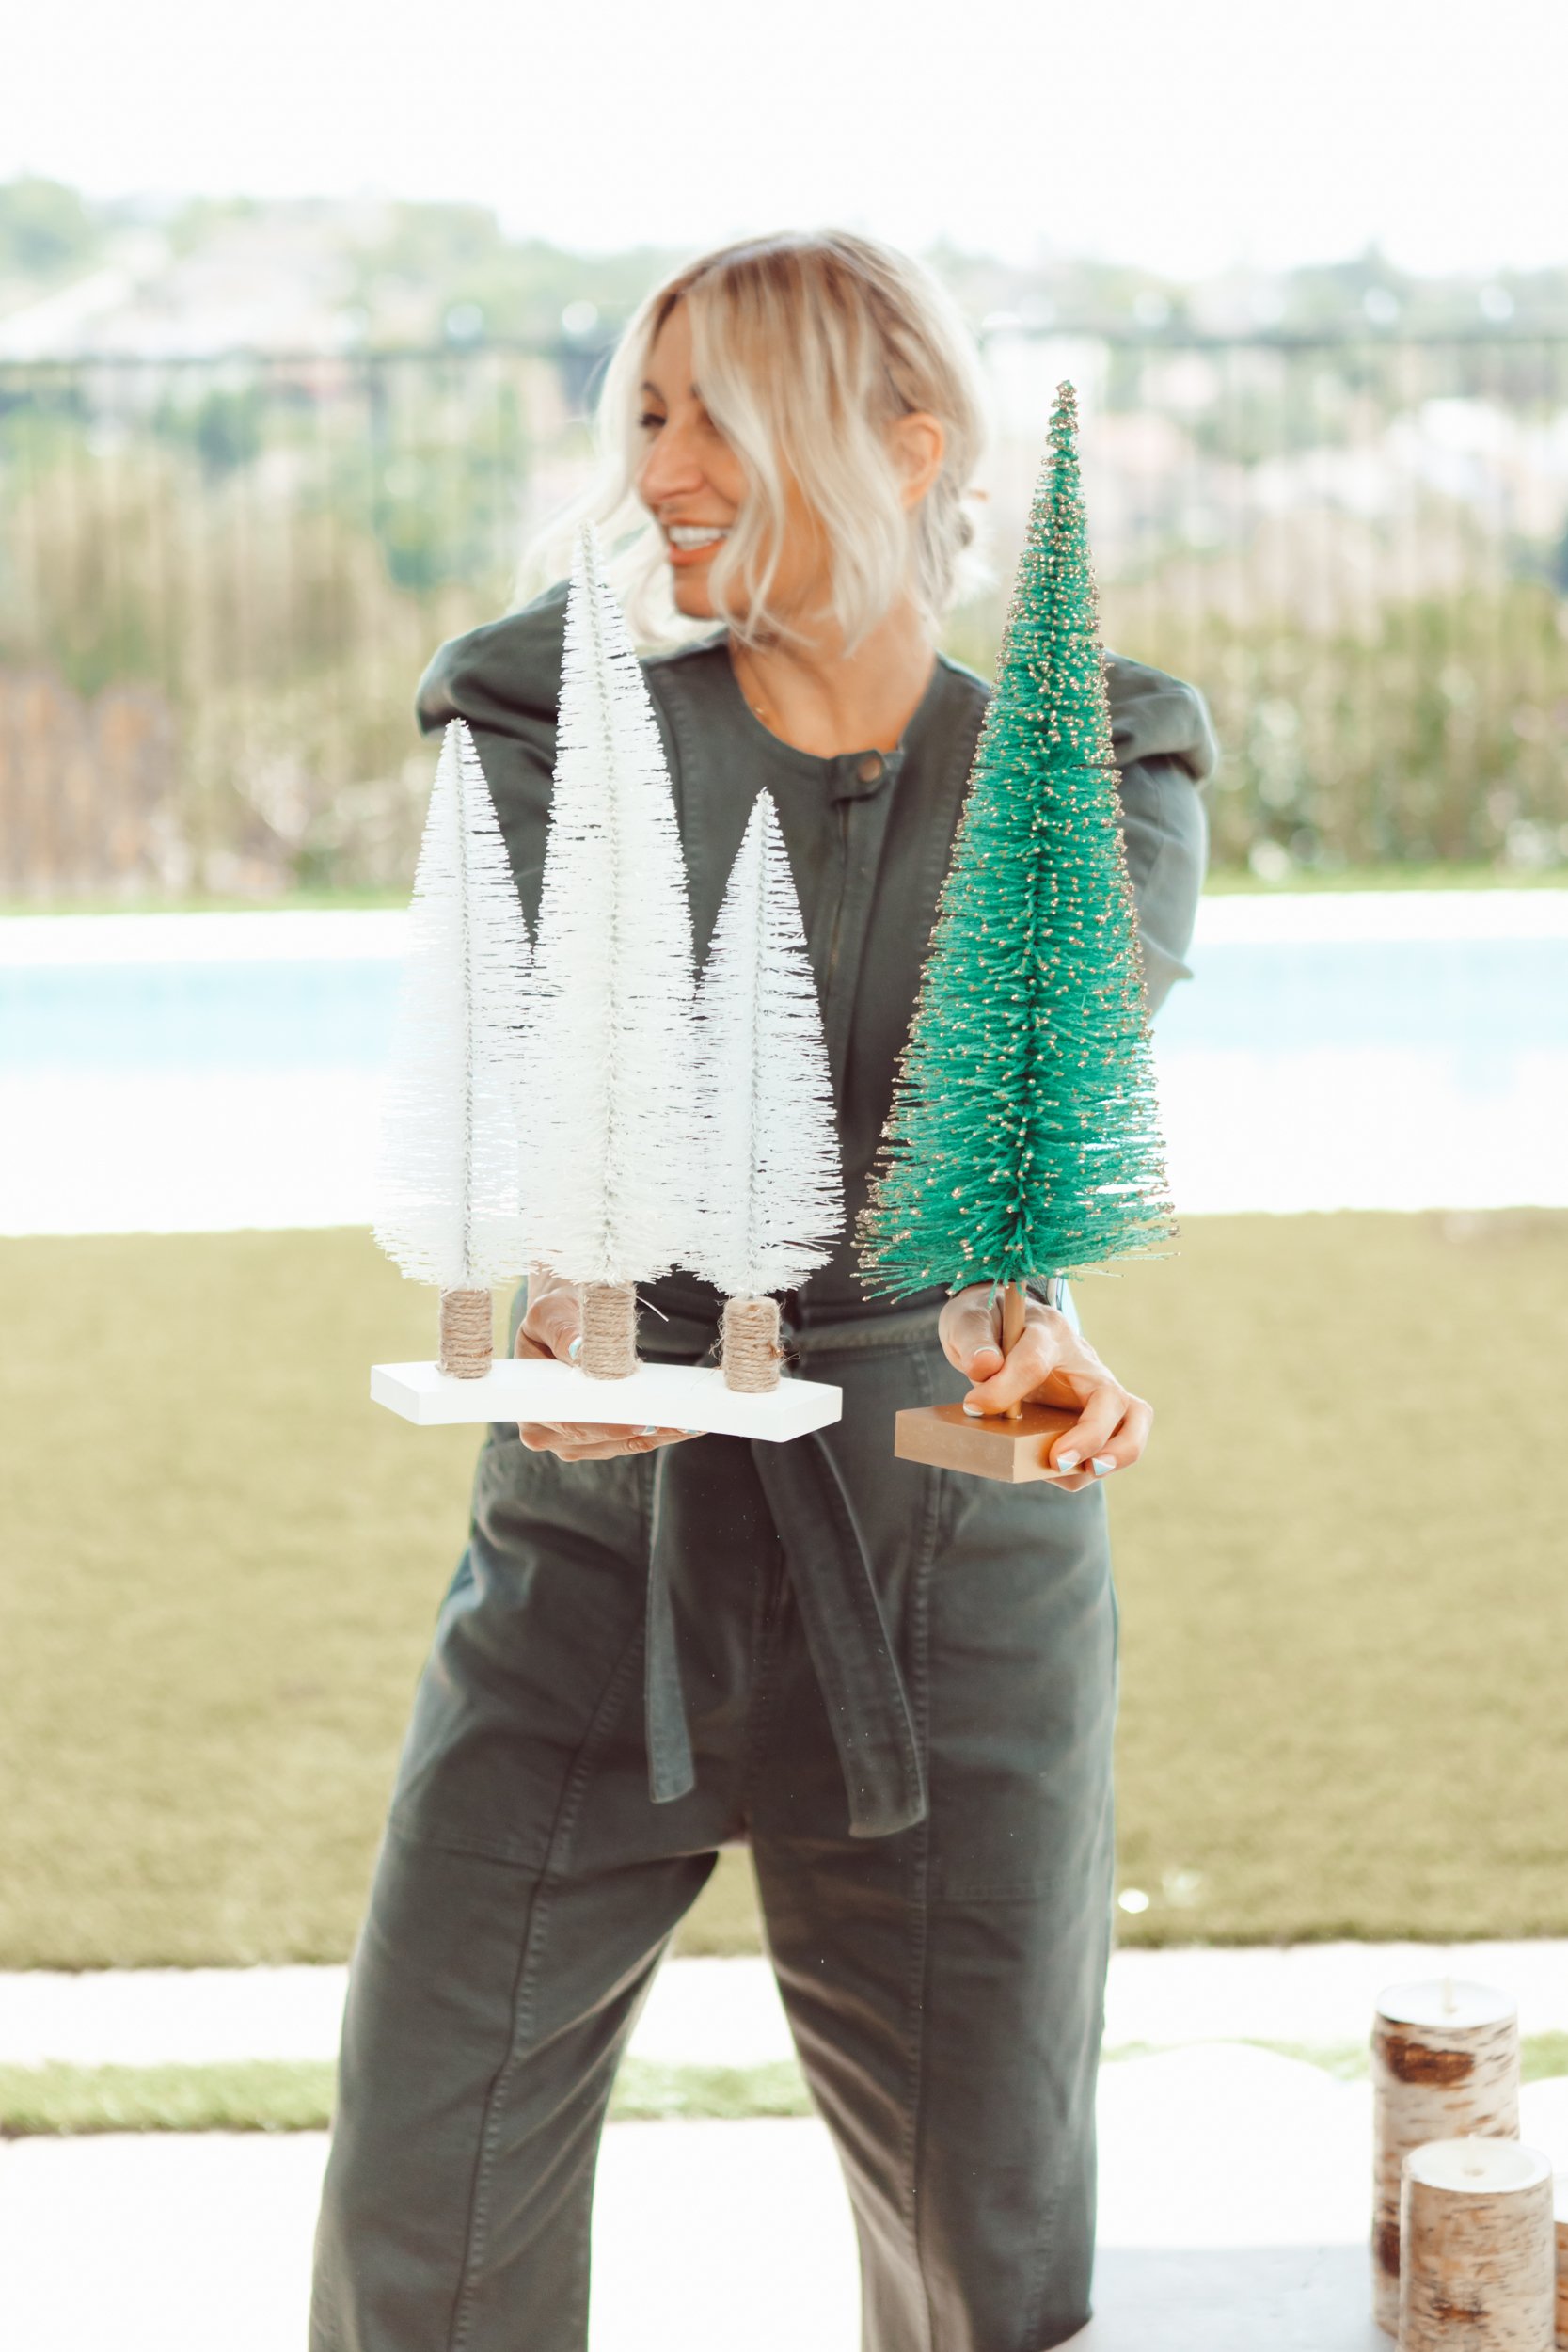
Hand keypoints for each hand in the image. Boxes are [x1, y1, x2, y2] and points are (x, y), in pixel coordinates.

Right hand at [514, 1272, 693, 1461]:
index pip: (573, 1423)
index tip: (643, 1422)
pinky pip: (632, 1441)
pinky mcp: (597, 1441)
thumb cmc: (553, 1315)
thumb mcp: (549, 1313)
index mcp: (529, 1406)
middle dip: (645, 1430)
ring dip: (660, 1434)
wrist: (557, 1322)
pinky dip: (661, 1432)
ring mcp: (572, 1442)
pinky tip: (687, 1423)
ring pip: (623, 1445)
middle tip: (683, 1422)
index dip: (609, 1426)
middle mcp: (545, 1433)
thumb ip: (561, 1331)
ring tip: (694, 1422)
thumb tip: (579, 1352)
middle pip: (603, 1439)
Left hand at [936, 1285, 1151, 1492]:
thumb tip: (986, 1368)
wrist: (1002, 1326)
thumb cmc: (989, 1325)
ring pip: (1133, 1422)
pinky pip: (1116, 1442)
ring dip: (1111, 1455)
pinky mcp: (1098, 1415)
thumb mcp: (968, 1321)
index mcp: (1049, 1332)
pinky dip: (1088, 1467)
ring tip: (1066, 1472)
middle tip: (1057, 1460)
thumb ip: (974, 1340)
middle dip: (1090, 1435)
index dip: (1004, 1389)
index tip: (974, 1407)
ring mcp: (1096, 1389)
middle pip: (1111, 1397)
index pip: (1034, 1361)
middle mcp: (1084, 1362)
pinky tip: (1052, 1472)